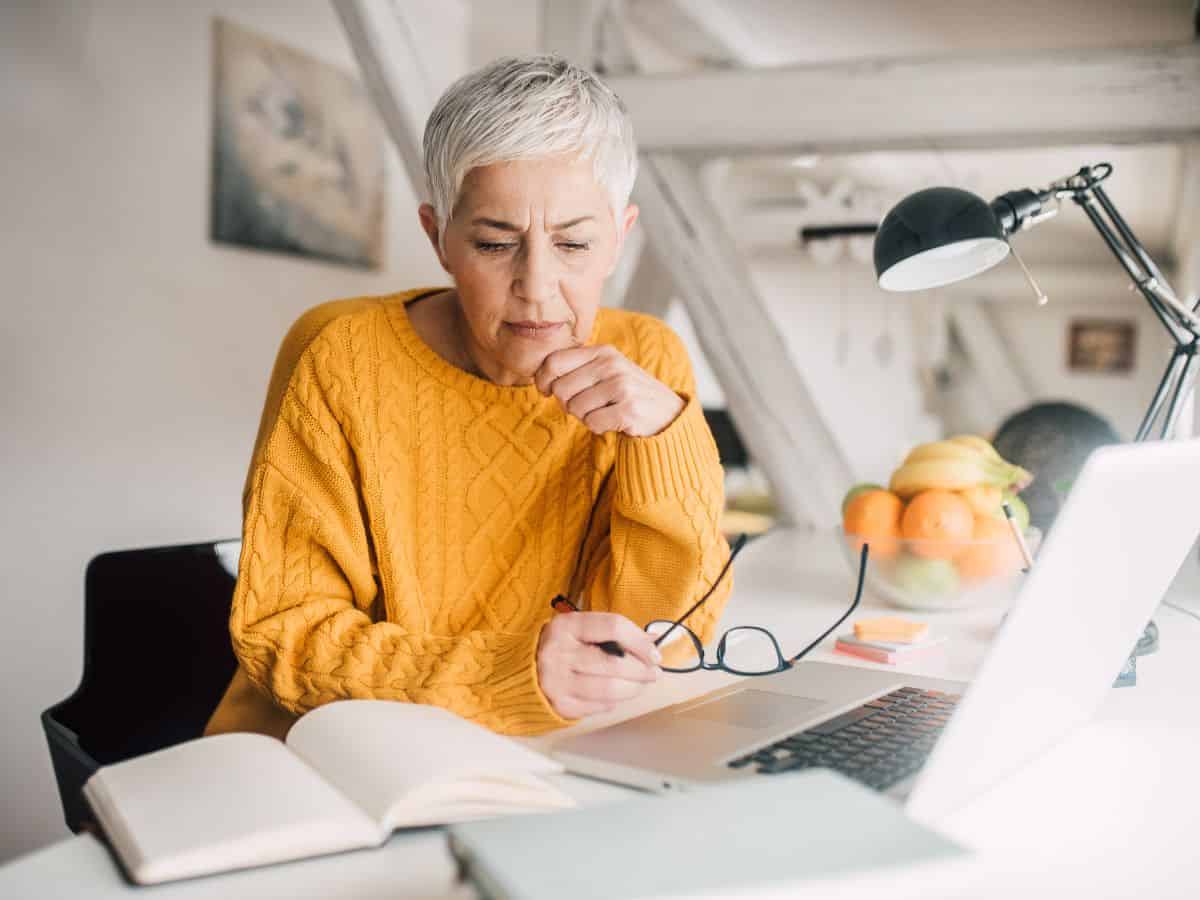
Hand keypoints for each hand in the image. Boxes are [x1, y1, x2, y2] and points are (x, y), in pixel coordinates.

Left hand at [534, 345, 685, 436]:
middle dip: (567, 403)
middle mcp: (612, 365)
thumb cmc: (626, 393)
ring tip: (603, 412)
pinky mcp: (629, 409)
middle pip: (560, 389)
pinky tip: (612, 421)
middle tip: (585, 405)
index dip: (543, 380)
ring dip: (585, 417)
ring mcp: (621, 386)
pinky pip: (592, 423)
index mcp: (602, 352)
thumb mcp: (605, 370)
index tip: (547, 390)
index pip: (553, 362)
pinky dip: (598, 427)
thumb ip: (576, 368)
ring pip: (575, 408)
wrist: (666, 412)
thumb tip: (542, 379)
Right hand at [536, 612, 661, 718]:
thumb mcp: (582, 629)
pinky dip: (611, 703)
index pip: (613, 627)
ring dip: (632, 689)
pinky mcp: (559, 704)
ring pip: (609, 690)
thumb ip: (615, 633)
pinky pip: (598, 707)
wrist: (523, 669)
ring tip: (638, 686)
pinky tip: (611, 695)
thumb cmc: (561, 646)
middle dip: (641, 670)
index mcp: (566, 626)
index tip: (654, 653)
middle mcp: (558, 652)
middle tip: (653, 673)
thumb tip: (653, 640)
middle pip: (614, 663)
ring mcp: (557, 680)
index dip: (639, 641)